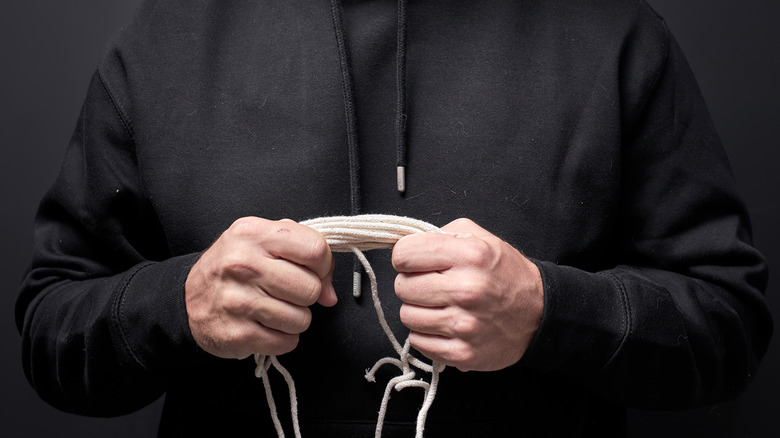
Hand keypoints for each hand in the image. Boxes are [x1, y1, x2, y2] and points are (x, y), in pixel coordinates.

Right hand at [185, 217, 336, 358]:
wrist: (187, 298)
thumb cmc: (235, 267)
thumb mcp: (263, 242)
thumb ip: (303, 254)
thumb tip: (329, 294)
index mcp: (254, 234)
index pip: (315, 250)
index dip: (323, 266)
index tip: (313, 273)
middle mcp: (243, 264)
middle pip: (310, 289)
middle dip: (307, 295)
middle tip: (287, 293)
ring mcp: (238, 301)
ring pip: (301, 319)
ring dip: (295, 319)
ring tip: (275, 310)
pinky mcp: (236, 334)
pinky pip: (286, 342)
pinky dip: (282, 339)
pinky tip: (266, 326)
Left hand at [392, 218, 542, 371]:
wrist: (539, 314)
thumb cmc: (504, 273)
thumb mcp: (480, 237)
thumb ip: (441, 234)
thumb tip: (405, 246)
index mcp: (469, 255)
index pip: (404, 254)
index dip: (407, 257)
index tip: (417, 262)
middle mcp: (466, 289)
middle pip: (402, 287)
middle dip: (413, 283)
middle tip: (433, 285)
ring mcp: (463, 325)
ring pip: (407, 316)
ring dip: (419, 310)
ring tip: (440, 305)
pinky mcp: (462, 353)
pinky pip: (418, 342)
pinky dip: (426, 334)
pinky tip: (445, 325)